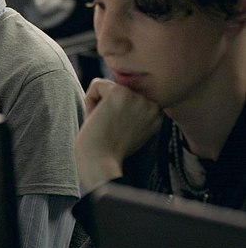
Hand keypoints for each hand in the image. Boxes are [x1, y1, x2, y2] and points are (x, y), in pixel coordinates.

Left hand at [76, 78, 161, 192]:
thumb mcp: (131, 129)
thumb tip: (122, 88)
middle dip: (108, 107)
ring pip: (108, 86)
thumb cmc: (110, 151)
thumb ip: (134, 111)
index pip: (130, 98)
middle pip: (119, 90)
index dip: (117, 114)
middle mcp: (152, 104)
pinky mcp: (118, 93)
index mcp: (157, 114)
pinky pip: (96, 84)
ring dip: (99, 105)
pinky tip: (96, 118)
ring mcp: (137, 97)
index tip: (117, 132)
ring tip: (104, 125)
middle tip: (109, 129)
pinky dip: (89, 100)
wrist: (100, 163)